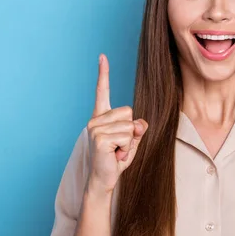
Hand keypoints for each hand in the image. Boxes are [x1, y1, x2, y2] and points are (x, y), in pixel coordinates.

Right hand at [85, 54, 147, 193]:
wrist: (104, 179)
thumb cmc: (117, 159)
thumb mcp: (132, 141)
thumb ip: (138, 128)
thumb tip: (139, 124)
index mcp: (102, 116)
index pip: (103, 91)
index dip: (104, 73)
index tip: (103, 56)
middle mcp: (96, 119)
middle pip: (129, 112)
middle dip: (131, 131)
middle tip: (120, 146)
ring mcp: (95, 128)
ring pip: (130, 126)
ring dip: (129, 143)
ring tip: (117, 152)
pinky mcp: (99, 138)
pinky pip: (127, 137)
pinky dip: (127, 149)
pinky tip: (115, 156)